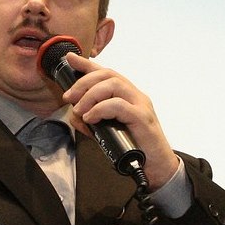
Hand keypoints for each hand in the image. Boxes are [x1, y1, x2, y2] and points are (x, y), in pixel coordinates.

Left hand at [61, 53, 181, 190]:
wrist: (157, 167)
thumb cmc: (134, 148)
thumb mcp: (106, 133)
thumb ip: (91, 122)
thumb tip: (75, 115)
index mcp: (127, 96)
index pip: (107, 73)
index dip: (87, 64)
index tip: (70, 58)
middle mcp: (135, 96)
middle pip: (109, 75)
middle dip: (84, 82)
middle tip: (68, 97)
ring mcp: (141, 105)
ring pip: (114, 85)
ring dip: (90, 95)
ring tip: (79, 111)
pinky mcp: (142, 118)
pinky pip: (119, 105)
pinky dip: (101, 109)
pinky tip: (91, 118)